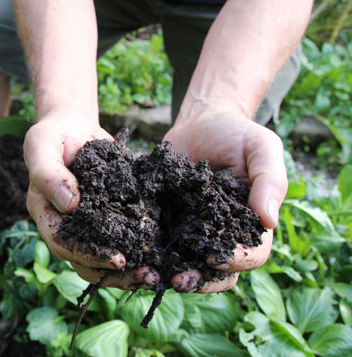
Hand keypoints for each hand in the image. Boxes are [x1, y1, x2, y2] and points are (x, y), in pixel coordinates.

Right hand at [24, 110, 159, 288]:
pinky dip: (140, 249)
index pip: (63, 243)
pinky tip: (160, 255)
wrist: (75, 125)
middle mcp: (66, 225)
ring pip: (104, 257)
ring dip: (129, 270)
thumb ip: (48, 173)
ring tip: (156, 275)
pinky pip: (122, 238)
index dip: (88, 255)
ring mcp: (89, 223)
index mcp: (46, 213)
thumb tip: (70, 205)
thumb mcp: (42, 144)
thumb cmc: (55, 132)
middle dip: (114, 273)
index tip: (117, 259)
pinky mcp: (110, 216)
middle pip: (85, 261)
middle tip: (146, 276)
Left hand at [163, 110, 286, 292]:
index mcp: (249, 224)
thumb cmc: (235, 134)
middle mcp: (221, 234)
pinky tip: (133, 256)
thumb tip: (269, 220)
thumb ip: (270, 180)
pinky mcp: (167, 222)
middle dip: (200, 281)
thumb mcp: (260, 147)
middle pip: (218, 272)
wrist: (199, 123)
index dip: (237, 261)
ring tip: (150, 276)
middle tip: (179, 281)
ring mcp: (192, 231)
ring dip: (169, 274)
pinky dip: (148, 254)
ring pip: (186, 265)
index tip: (215, 256)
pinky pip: (159, 244)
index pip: (252, 254)